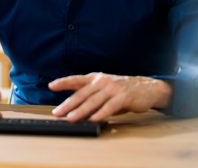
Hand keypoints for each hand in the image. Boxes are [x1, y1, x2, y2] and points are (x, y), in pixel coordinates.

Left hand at [48, 73, 171, 121]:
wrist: (146, 88)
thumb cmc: (121, 91)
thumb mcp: (104, 90)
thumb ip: (91, 98)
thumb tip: (75, 110)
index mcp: (96, 78)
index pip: (76, 79)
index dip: (63, 82)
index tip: (51, 85)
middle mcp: (102, 81)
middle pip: (82, 93)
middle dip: (68, 104)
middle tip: (57, 112)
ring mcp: (112, 88)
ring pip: (93, 101)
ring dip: (81, 111)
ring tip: (71, 118)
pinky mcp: (123, 97)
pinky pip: (109, 107)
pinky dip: (100, 113)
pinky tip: (93, 119)